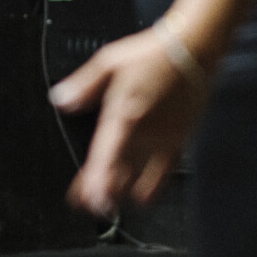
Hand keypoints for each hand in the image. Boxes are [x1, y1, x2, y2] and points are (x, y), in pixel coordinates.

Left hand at [53, 29, 206, 216]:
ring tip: (111, 205)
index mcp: (125, 114)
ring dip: (125, 195)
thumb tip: (62, 99)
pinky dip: (152, 189)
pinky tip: (142, 198)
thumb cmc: (156, 55)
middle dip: (104, 193)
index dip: (96, 183)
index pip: (106, 157)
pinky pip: (166, 174)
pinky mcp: (180, 142)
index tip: (85, 200)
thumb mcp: (110, 62)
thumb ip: (84, 85)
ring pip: (142, 179)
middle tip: (91, 205)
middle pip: (121, 174)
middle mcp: (146, 133)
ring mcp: (164, 140)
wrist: (195, 51)